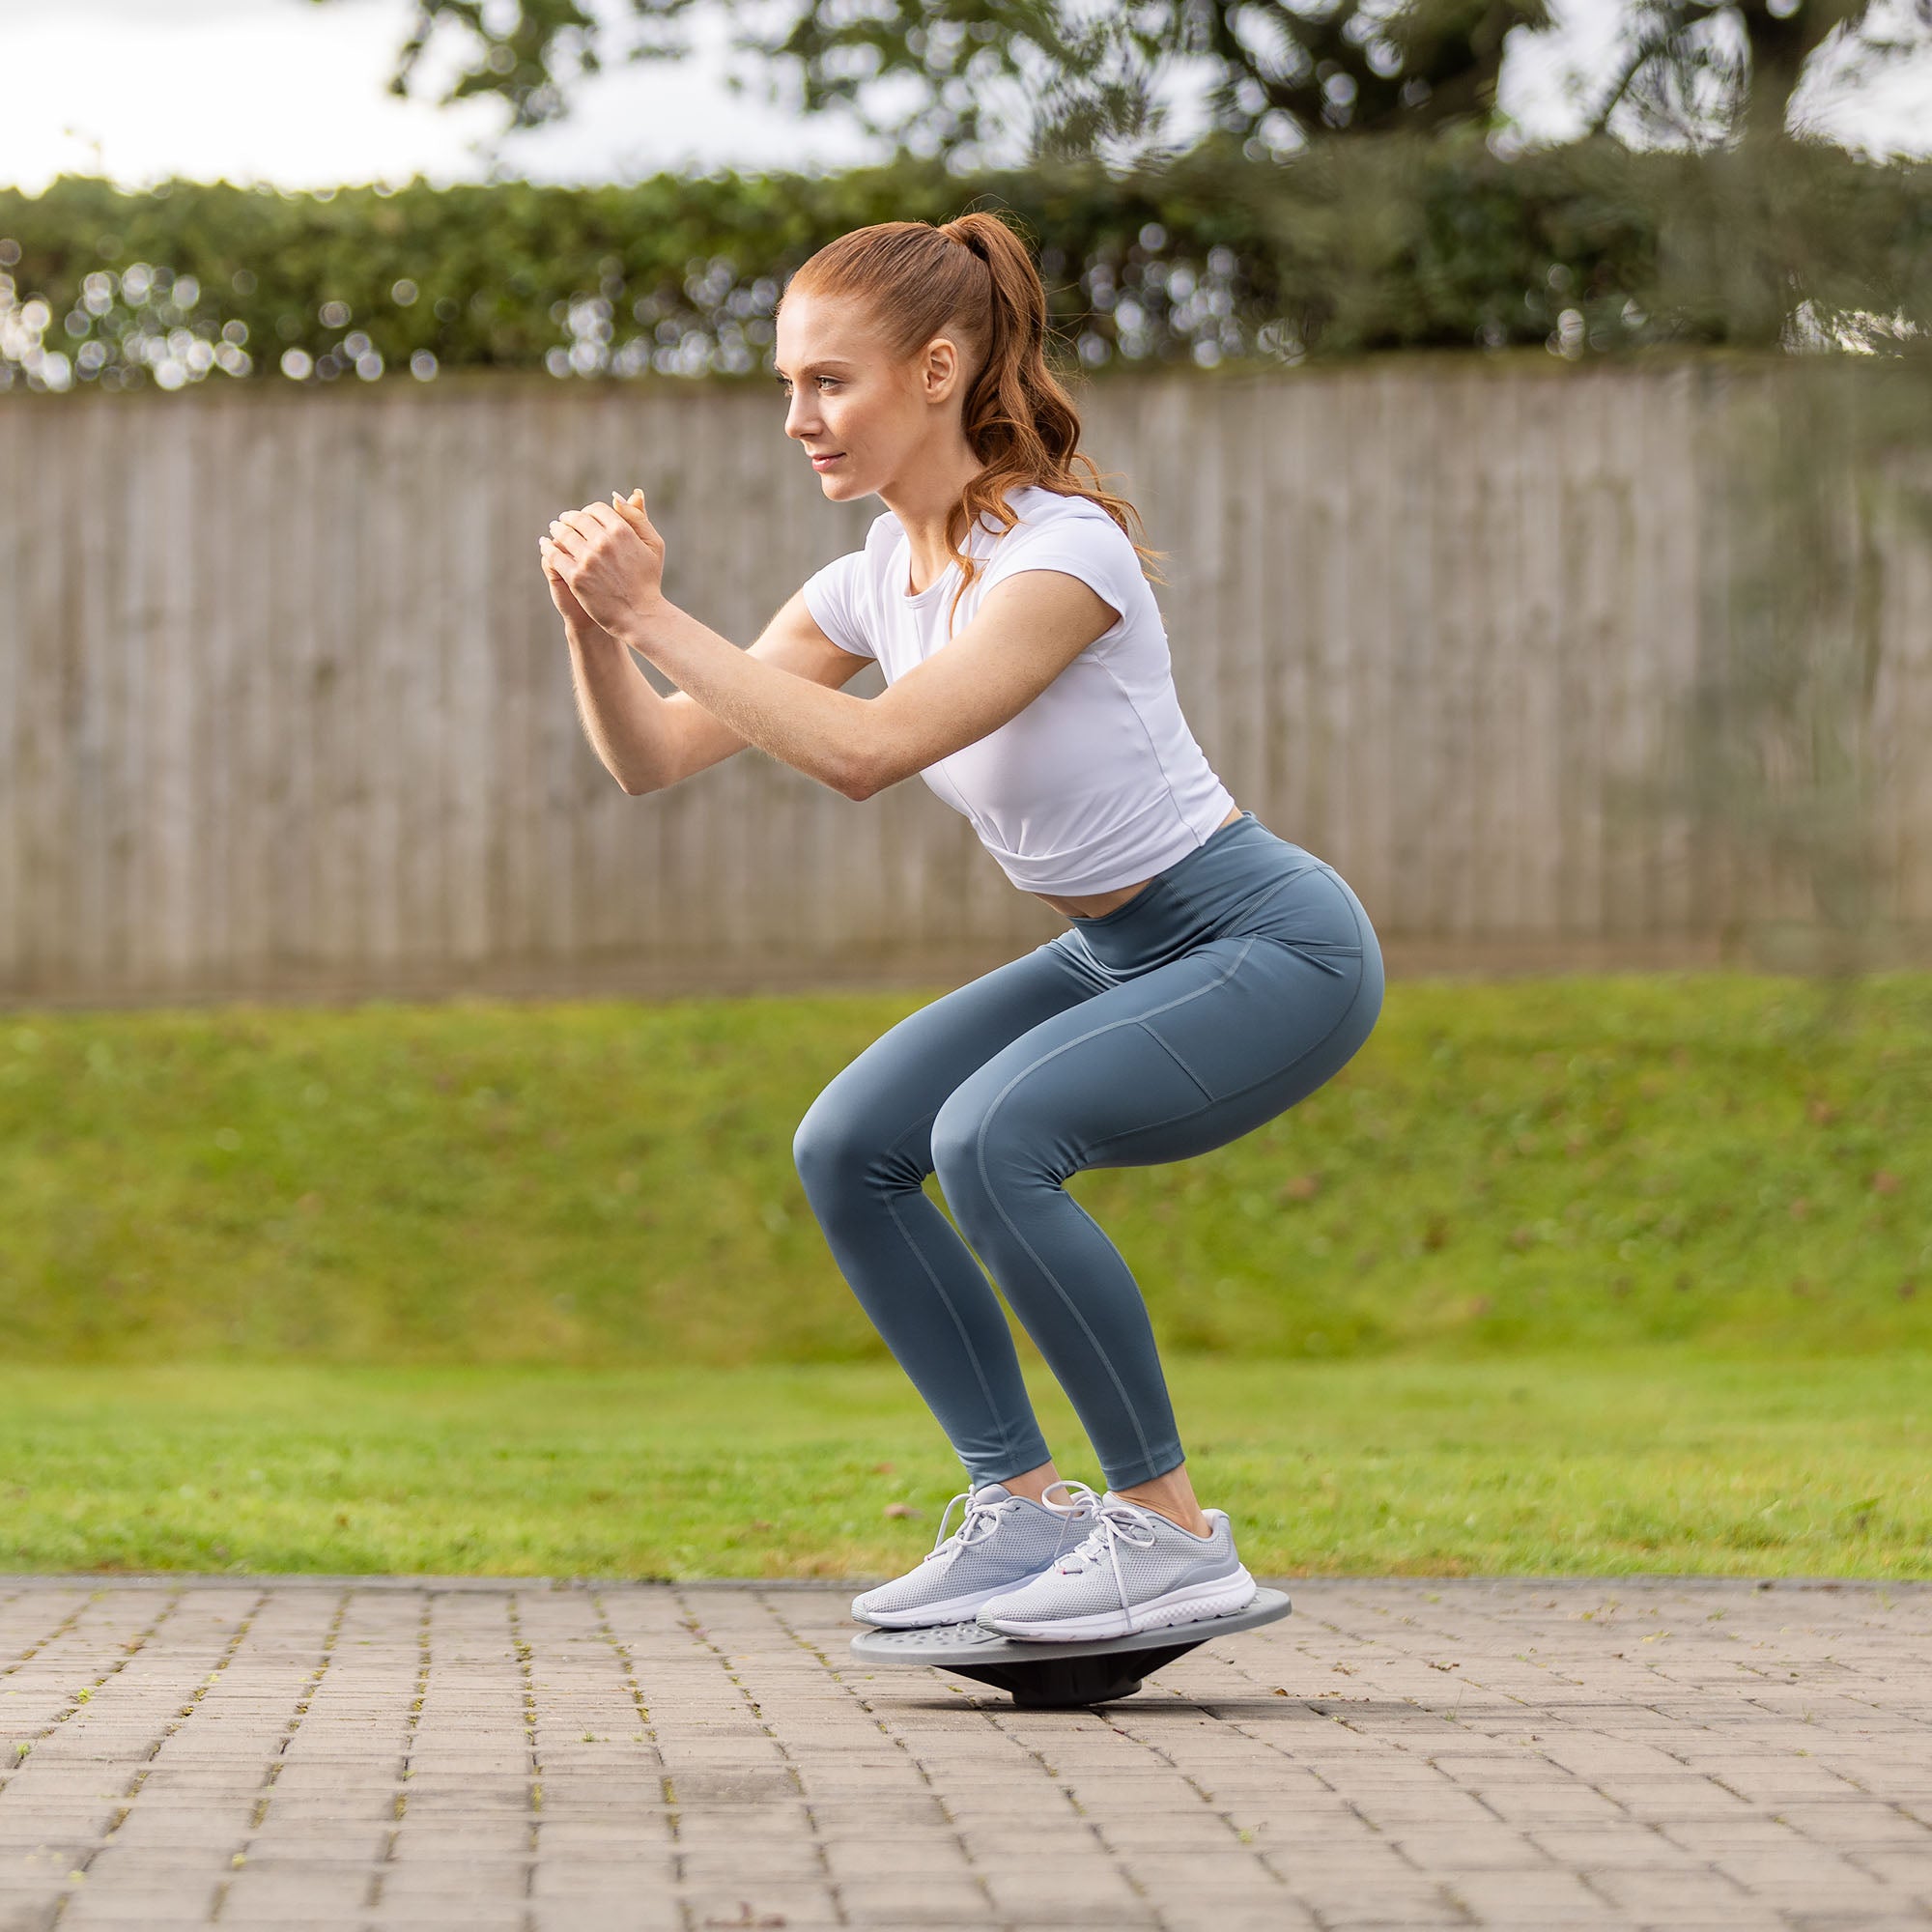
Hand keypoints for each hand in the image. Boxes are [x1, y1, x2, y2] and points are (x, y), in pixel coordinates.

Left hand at [537, 488, 664, 643]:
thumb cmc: (648, 580)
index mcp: (622, 530)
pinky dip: (547, 548)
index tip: (584, 516)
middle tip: (563, 520)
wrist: (639, 614)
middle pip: (577, 519)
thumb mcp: (653, 544)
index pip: (596, 509)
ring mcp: (588, 560)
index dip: (589, 511)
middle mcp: (603, 542)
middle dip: (569, 518)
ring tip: (554, 530)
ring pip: (563, 535)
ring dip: (556, 529)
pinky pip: (554, 555)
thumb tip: (618, 496)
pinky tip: (545, 545)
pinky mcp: (575, 577)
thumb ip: (638, 517)